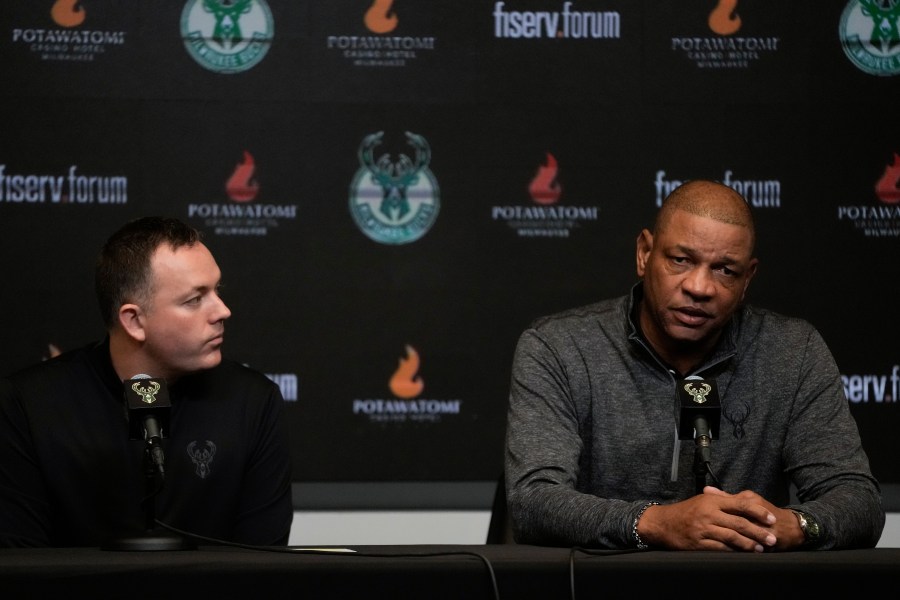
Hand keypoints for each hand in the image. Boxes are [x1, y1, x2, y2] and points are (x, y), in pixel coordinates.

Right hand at [636, 486, 786, 551]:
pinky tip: (743, 554)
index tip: (772, 519)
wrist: (663, 523)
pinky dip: (734, 552)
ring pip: (732, 537)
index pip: (741, 505)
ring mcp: (704, 529)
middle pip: (740, 523)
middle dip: (759, 532)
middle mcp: (709, 514)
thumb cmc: (685, 511)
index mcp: (712, 501)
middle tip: (773, 539)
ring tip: (761, 548)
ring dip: (749, 544)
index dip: (758, 512)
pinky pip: (720, 548)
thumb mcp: (703, 500)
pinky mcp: (699, 543)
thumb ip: (722, 499)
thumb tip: (745, 499)